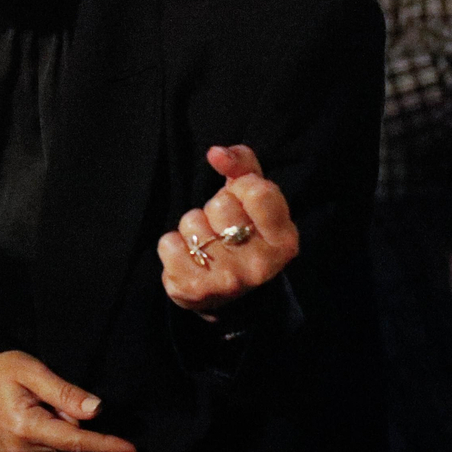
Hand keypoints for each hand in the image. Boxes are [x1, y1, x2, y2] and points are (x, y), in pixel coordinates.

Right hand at [0, 351, 136, 451]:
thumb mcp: (33, 370)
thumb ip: (66, 393)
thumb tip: (97, 411)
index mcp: (24, 426)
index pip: (75, 440)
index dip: (105, 444)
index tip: (131, 448)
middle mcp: (17, 449)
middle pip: (65, 443)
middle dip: (69, 422)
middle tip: (48, 396)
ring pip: (54, 449)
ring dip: (56, 429)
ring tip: (33, 404)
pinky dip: (45, 436)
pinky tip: (30, 417)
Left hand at [158, 144, 298, 313]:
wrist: (228, 298)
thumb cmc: (241, 235)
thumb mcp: (252, 199)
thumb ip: (243, 165)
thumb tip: (216, 153)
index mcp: (284, 241)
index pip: (258, 190)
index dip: (242, 188)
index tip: (243, 202)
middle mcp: (260, 264)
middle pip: (220, 204)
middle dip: (214, 210)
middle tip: (222, 230)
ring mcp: (227, 280)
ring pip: (191, 222)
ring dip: (192, 228)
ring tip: (206, 246)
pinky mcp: (194, 290)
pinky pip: (168, 243)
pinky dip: (172, 245)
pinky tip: (189, 259)